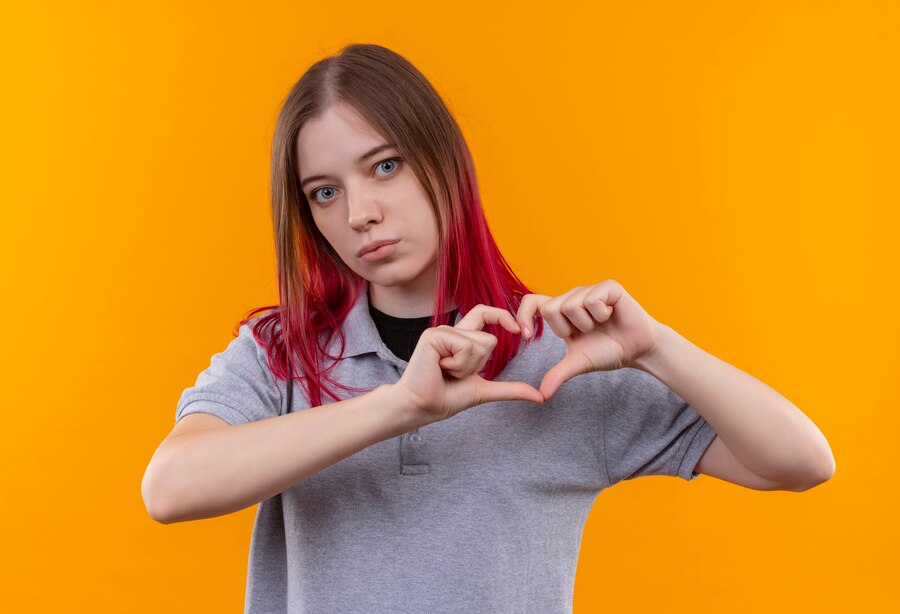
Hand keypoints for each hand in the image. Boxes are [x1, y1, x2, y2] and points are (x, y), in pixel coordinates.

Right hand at [394, 305, 544, 424]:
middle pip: (489, 339)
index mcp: (460, 339)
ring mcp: (441, 331)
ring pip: (479, 344)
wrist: (421, 407)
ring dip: (467, 367)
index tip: (518, 330)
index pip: (485, 313)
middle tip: (455, 374)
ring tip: (445, 372)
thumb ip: (510, 389)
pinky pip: (465, 347)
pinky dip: (458, 365)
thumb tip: (539, 397)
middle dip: (478, 364)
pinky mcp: (433, 336)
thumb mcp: (484, 391)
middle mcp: (451, 331)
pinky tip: (440, 369)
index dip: (503, 316)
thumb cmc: (445, 398)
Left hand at [515, 279, 663, 399]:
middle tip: (585, 333)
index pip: (531, 302)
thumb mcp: (578, 363)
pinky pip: (592, 300)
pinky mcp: (608, 287)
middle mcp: (572, 297)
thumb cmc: (607, 351)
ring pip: (572, 305)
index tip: (527, 336)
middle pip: (551, 309)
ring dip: (587, 324)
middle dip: (567, 329)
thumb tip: (541, 395)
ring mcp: (589, 289)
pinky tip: (611, 316)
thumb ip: (558, 374)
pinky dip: (602, 314)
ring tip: (600, 325)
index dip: (523, 316)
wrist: (637, 350)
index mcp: (560, 311)